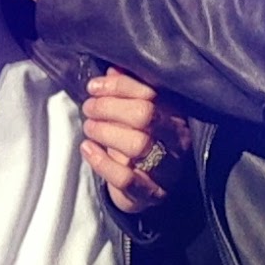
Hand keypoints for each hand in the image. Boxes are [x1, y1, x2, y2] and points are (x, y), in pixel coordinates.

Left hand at [80, 67, 192, 213]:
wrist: (151, 187)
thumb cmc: (141, 140)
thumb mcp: (137, 113)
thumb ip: (128, 91)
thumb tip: (112, 71)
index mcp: (176, 114)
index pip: (149, 93)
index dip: (118, 87)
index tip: (94, 87)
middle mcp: (176, 140)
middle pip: (143, 115)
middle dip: (108, 108)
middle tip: (89, 108)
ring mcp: (166, 169)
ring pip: (136, 145)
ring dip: (105, 132)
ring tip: (89, 128)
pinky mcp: (151, 193)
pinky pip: (125, 178)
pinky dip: (101, 162)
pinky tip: (87, 148)